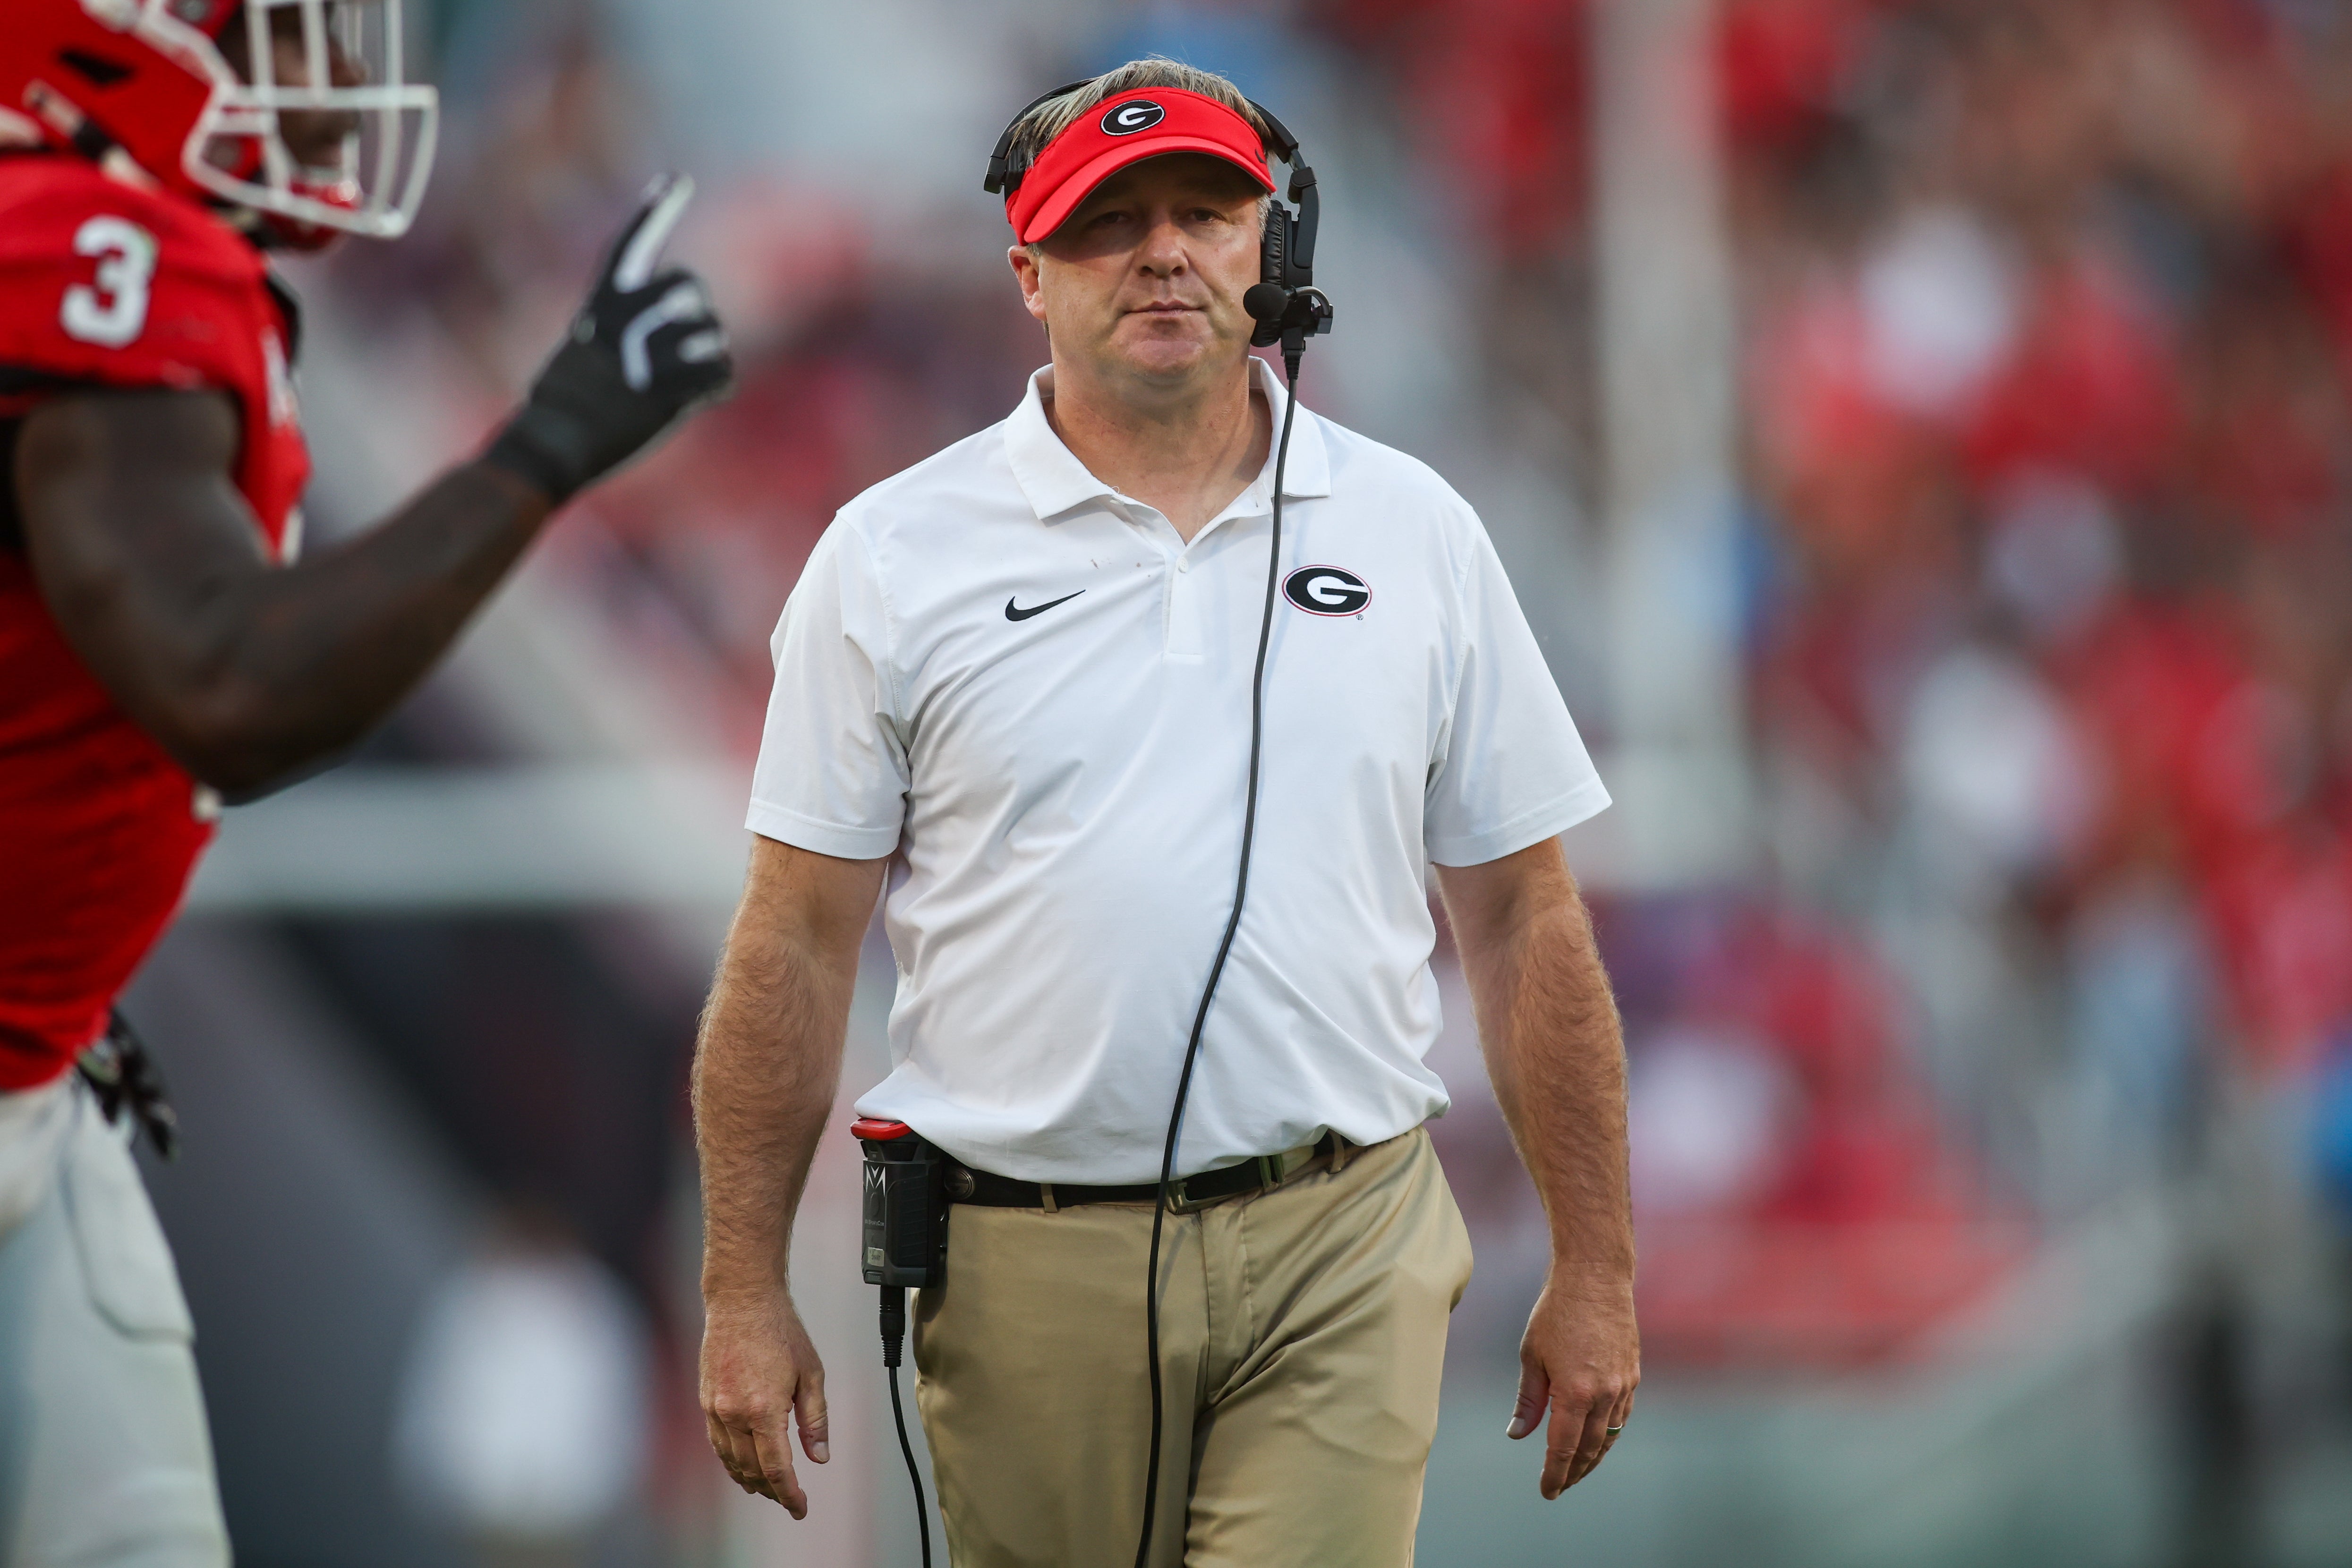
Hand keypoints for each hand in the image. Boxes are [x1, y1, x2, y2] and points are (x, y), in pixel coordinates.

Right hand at [487, 173, 734, 502]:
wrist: (553, 443)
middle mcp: (623, 323)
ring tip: (686, 375)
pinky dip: (716, 386)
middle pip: (689, 287)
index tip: (678, 179)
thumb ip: (619, 321)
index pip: (629, 247)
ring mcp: (645, 359)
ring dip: (709, 355)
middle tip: (682, 341)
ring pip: (712, 332)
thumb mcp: (583, 344)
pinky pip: (722, 375)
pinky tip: (696, 397)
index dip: (654, 212)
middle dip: (696, 312)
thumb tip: (670, 313)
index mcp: (600, 306)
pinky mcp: (666, 396)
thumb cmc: (566, 398)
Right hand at [700, 1287, 829, 1515]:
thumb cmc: (780, 1331)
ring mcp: (716, 1408)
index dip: (790, 1495)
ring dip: (750, 1480)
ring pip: (731, 1461)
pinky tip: (741, 1466)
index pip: (777, 1469)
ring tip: (768, 1491)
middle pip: (753, 1469)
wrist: (742, 1301)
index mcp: (764, 1410)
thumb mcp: (811, 1373)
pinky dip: (730, 1461)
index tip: (800, 1508)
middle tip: (789, 1500)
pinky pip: (717, 1443)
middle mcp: (735, 1414)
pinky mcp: (707, 1400)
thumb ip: (815, 1419)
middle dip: (773, 1491)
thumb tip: (819, 1456)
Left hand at [1508, 1273, 1638, 1497]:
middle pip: (1588, 1449)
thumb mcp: (1531, 1354)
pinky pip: (1622, 1417)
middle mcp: (1604, 1394)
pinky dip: (1609, 1435)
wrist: (1596, 1278)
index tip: (1546, 1491)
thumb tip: (1517, 1434)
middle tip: (1559, 1487)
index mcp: (1574, 1392)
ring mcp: (1623, 1386)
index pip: (1563, 1448)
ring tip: (1576, 1471)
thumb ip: (1528, 1399)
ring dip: (1593, 1459)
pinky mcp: (1633, 1376)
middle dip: (1573, 1473)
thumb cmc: (1556, 1312)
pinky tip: (1597, 1440)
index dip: (1554, 1474)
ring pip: (1609, 1437)